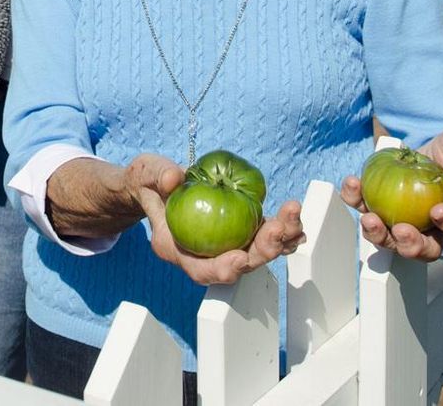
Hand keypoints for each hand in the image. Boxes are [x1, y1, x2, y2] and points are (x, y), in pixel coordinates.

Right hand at [127, 153, 304, 285]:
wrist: (156, 184)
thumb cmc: (149, 182)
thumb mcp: (146, 174)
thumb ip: (158, 176)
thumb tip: (174, 177)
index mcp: (176, 249)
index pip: (200, 269)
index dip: (221, 269)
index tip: (239, 258)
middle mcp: (203, 254)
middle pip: (237, 264)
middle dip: (262, 250)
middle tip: (279, 230)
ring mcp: (222, 245)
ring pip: (254, 252)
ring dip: (278, 240)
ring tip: (295, 222)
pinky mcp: (237, 232)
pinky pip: (261, 237)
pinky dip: (280, 233)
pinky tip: (296, 225)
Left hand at [340, 117, 442, 261]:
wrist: (430, 171)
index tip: (440, 212)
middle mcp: (431, 230)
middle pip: (423, 248)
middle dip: (411, 244)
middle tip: (402, 231)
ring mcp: (403, 225)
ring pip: (391, 240)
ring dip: (378, 234)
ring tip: (369, 219)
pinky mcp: (380, 212)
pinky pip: (367, 210)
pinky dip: (357, 200)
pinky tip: (351, 185)